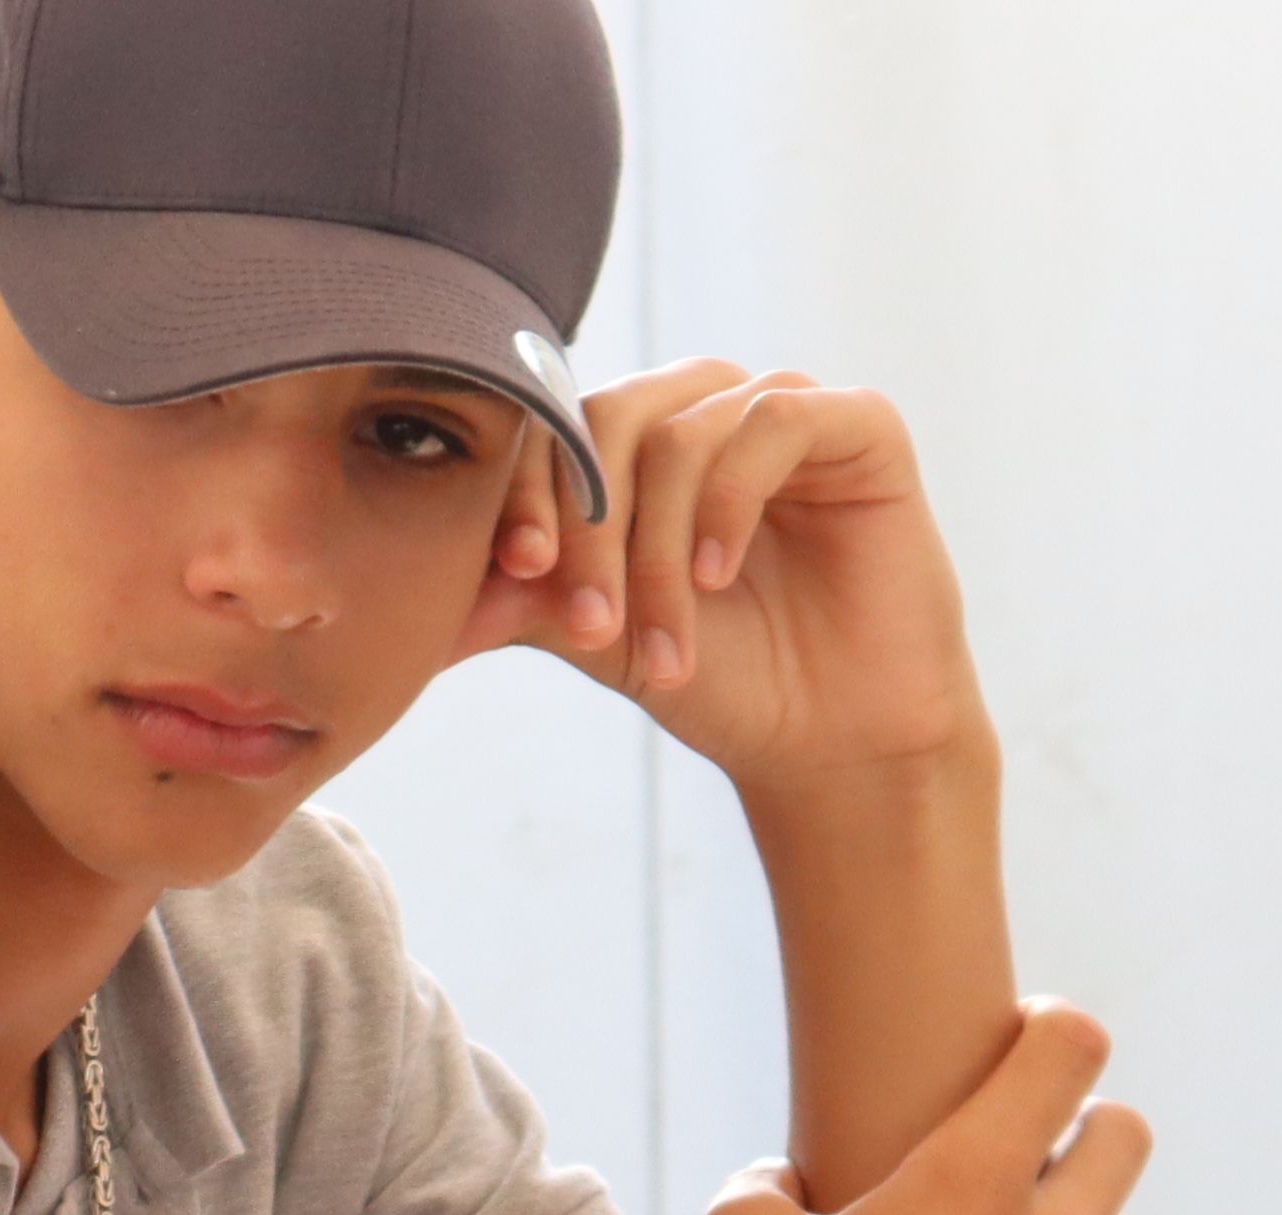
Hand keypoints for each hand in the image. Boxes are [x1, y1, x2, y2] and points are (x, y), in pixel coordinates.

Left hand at [464, 361, 987, 790]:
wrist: (829, 740)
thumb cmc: (721, 678)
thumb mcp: (602, 635)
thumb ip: (523, 597)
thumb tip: (424, 605)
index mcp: (641, 441)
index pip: (558, 426)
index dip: (527, 489)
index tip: (514, 571)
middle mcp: (708, 406)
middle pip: (611, 421)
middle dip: (588, 529)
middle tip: (590, 627)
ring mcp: (782, 407)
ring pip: (682, 434)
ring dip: (658, 551)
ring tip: (662, 643)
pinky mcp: (857, 423)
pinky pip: (769, 423)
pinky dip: (728, 502)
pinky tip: (717, 576)